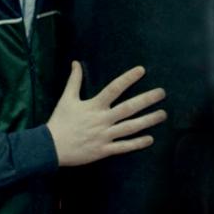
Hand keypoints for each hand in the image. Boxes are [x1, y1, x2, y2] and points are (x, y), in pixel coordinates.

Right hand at [46, 62, 166, 166]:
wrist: (51, 147)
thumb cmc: (60, 121)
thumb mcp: (66, 99)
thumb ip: (74, 80)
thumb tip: (76, 62)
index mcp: (94, 106)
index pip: (114, 88)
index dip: (128, 78)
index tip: (142, 70)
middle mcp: (102, 120)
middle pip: (129, 108)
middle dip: (147, 100)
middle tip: (162, 93)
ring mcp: (104, 136)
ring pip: (131, 127)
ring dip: (148, 121)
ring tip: (163, 114)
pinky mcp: (104, 150)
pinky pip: (124, 147)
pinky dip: (137, 143)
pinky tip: (150, 139)